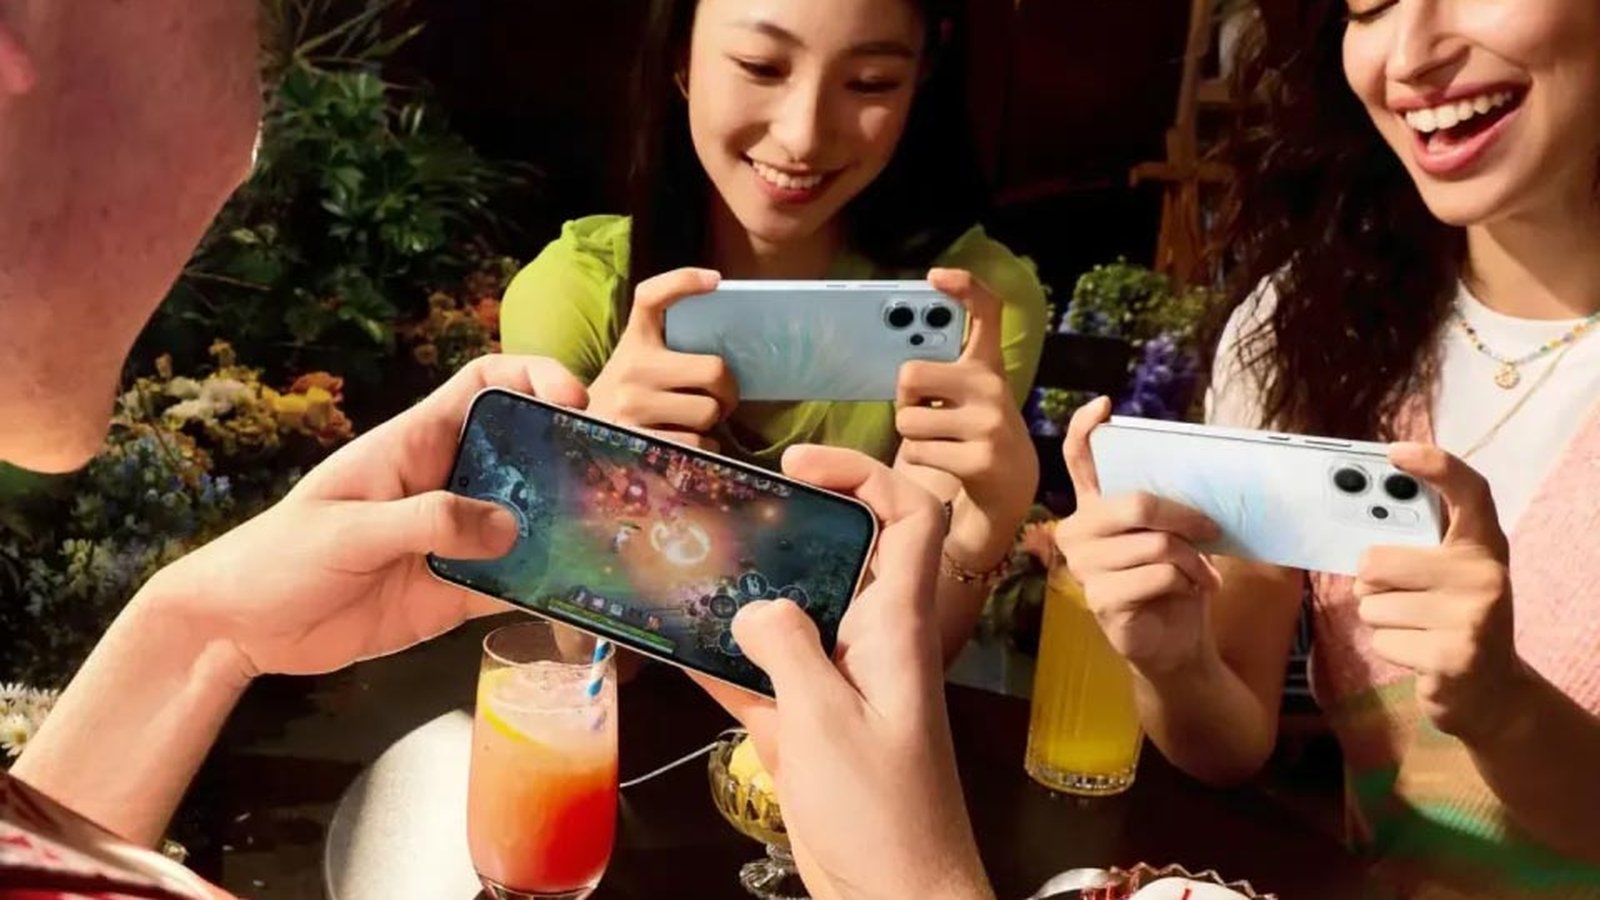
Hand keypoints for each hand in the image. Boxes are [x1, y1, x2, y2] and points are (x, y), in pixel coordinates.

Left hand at [141, 355, 588, 680]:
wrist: (240, 627)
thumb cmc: (279, 557)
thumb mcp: (347, 530)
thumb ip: (428, 521)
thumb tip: (509, 527)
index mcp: (415, 444)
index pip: (485, 385)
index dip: (533, 377)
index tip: (573, 401)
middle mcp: (447, 484)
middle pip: (525, 451)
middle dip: (574, 453)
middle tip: (621, 472)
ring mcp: (455, 540)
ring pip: (529, 520)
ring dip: (570, 524)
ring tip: (620, 533)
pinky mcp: (455, 593)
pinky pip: (513, 584)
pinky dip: (547, 587)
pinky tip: (582, 593)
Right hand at [586, 267, 736, 450]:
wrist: (583, 437)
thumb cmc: (624, 397)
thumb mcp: (635, 361)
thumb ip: (668, 349)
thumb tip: (724, 353)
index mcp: (633, 342)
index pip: (651, 296)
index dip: (684, 280)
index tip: (714, 280)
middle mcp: (631, 369)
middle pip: (714, 370)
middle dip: (728, 389)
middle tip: (721, 397)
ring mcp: (632, 406)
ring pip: (708, 411)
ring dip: (713, 421)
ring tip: (698, 421)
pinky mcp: (640, 441)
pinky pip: (698, 444)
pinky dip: (705, 447)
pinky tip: (689, 441)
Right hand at [695, 446, 993, 899]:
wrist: (898, 895)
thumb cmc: (882, 813)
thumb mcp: (825, 723)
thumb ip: (787, 650)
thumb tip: (755, 606)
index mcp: (896, 628)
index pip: (910, 517)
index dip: (865, 473)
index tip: (801, 464)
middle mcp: (872, 642)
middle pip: (842, 555)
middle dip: (788, 526)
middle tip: (727, 513)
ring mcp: (841, 683)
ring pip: (795, 612)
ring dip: (746, 590)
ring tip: (685, 566)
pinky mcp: (811, 724)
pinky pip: (764, 675)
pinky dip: (724, 659)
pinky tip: (673, 642)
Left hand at [895, 268, 1036, 571]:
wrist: (1011, 488)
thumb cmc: (973, 432)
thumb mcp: (969, 395)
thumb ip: (944, 372)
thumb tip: (900, 361)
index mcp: (988, 365)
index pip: (986, 310)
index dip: (963, 286)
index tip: (935, 276)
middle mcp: (992, 388)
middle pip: (910, 375)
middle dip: (904, 398)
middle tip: (923, 410)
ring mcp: (988, 424)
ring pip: (907, 420)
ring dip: (911, 434)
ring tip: (939, 441)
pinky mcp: (979, 459)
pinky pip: (916, 450)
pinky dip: (918, 458)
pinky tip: (944, 461)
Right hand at [1053, 397, 1222, 676]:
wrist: (1175, 642)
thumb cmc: (1175, 581)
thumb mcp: (1174, 536)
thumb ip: (1171, 507)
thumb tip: (1202, 478)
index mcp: (1093, 507)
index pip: (1077, 459)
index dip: (1085, 429)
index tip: (1105, 405)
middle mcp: (1078, 531)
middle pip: (1135, 503)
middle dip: (1186, 516)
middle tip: (1212, 531)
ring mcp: (1083, 566)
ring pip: (1155, 544)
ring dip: (1193, 561)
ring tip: (1203, 575)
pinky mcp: (1099, 599)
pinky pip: (1158, 576)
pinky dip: (1187, 583)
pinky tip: (1187, 592)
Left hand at [1355, 443, 1525, 740]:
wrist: (1493, 693)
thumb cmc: (1456, 620)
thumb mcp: (1449, 577)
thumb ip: (1416, 547)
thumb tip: (1350, 517)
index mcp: (1484, 548)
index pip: (1470, 491)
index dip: (1435, 465)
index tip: (1395, 453)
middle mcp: (1485, 576)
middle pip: (1376, 561)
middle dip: (1372, 584)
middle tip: (1404, 600)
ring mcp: (1472, 617)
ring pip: (1371, 604)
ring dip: (1382, 621)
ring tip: (1419, 630)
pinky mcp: (1452, 656)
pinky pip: (1381, 639)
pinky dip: (1391, 649)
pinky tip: (1422, 655)